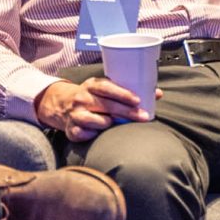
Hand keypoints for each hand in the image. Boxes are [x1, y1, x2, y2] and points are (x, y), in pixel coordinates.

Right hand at [35, 76, 151, 140]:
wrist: (62, 105)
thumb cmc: (93, 97)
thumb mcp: (106, 88)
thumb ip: (129, 91)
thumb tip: (157, 94)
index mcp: (92, 85)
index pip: (107, 87)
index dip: (122, 94)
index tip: (137, 100)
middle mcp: (81, 98)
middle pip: (106, 105)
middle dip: (127, 112)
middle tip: (143, 117)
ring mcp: (75, 114)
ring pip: (95, 121)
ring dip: (108, 123)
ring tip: (115, 123)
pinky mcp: (71, 130)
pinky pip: (85, 134)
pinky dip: (94, 134)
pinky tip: (99, 133)